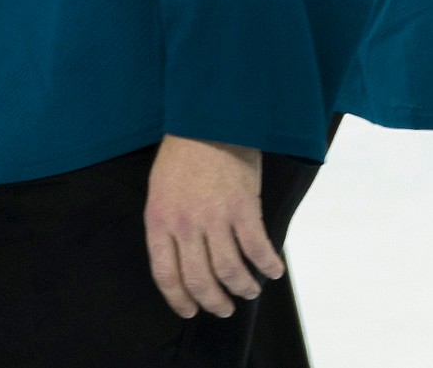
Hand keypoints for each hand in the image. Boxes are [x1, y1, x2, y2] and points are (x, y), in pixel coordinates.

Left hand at [144, 135, 282, 319]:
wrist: (208, 121)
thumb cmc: (182, 155)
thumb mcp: (160, 190)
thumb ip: (168, 224)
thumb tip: (180, 259)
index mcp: (159, 220)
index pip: (165, 274)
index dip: (179, 299)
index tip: (190, 311)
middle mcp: (185, 224)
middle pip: (199, 280)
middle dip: (213, 302)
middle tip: (224, 309)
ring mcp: (215, 218)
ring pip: (230, 271)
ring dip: (242, 288)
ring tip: (248, 291)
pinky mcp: (243, 209)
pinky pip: (258, 250)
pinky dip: (268, 265)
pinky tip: (273, 270)